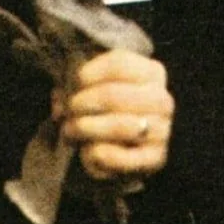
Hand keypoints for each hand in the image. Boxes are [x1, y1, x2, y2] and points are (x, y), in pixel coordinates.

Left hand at [56, 48, 173, 179]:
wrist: (125, 148)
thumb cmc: (107, 109)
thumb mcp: (95, 88)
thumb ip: (76, 86)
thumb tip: (60, 100)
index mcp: (152, 73)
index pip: (119, 64)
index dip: (89, 73)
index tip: (73, 83)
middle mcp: (162, 100)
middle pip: (113, 95)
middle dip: (81, 103)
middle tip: (67, 111)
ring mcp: (162, 130)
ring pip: (118, 126)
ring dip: (85, 128)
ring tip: (69, 130)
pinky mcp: (155, 159)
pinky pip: (120, 157)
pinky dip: (96, 154)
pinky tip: (86, 151)